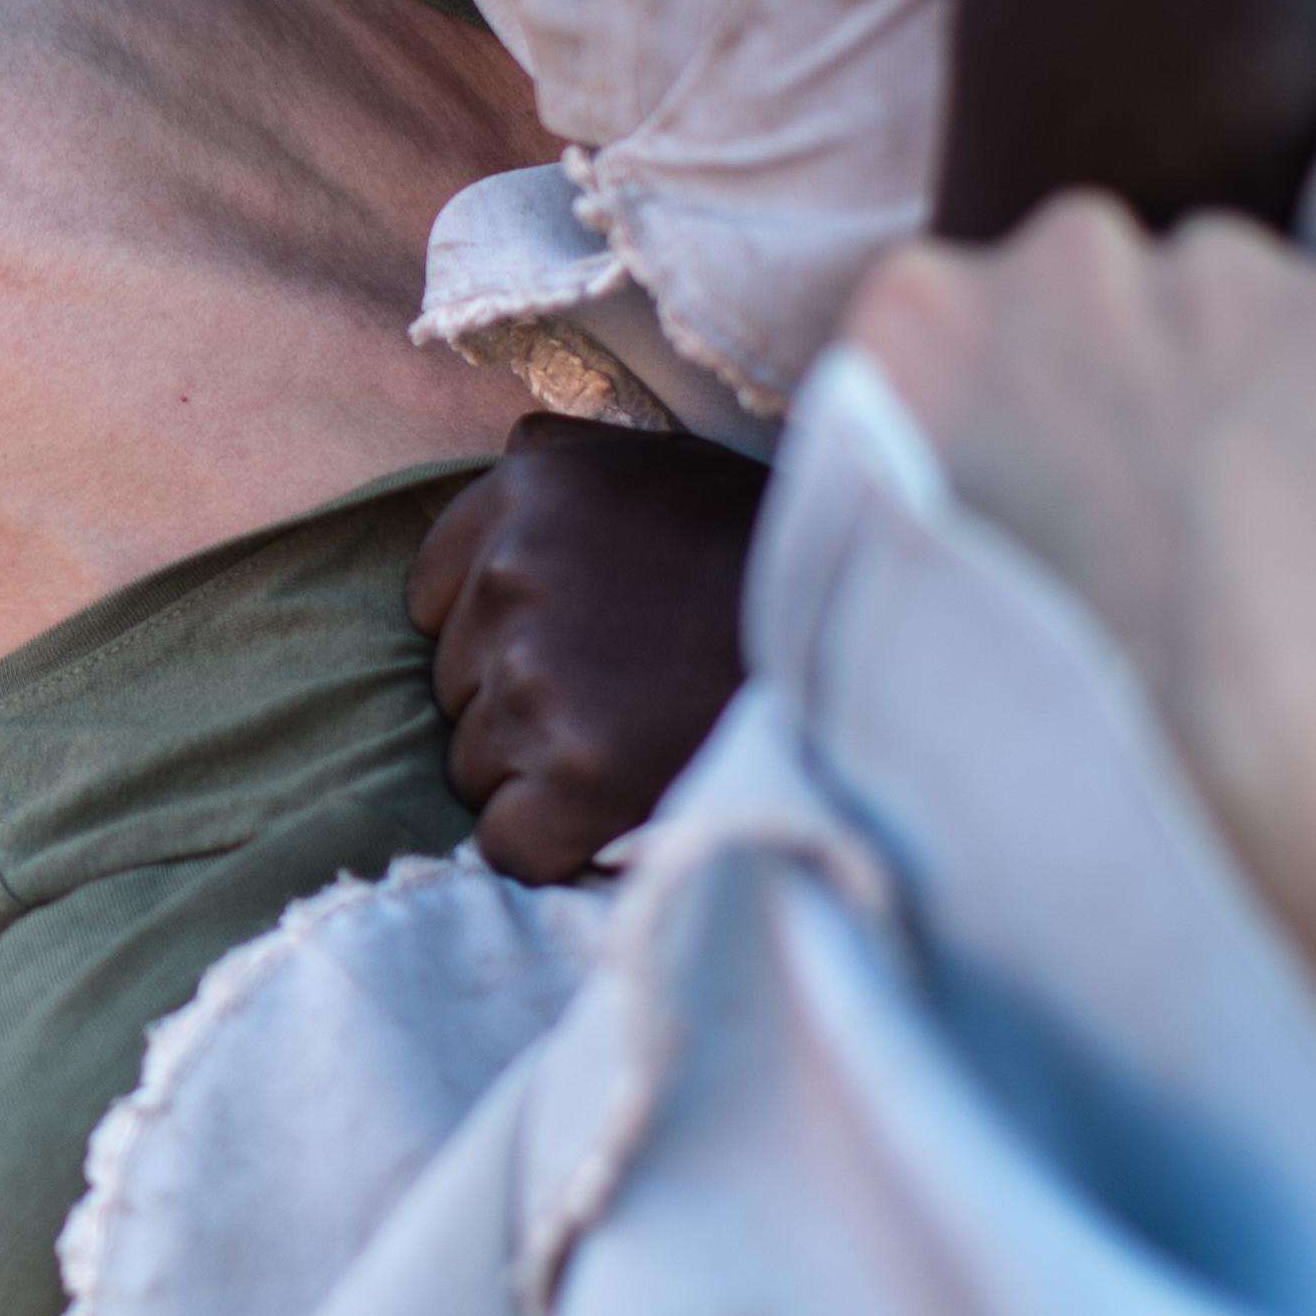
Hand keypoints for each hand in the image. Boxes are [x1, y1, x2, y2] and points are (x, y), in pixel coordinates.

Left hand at [407, 415, 764, 883]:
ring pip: (475, 764)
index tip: (571, 652)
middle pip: (454, 683)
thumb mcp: (669, 469)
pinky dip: (559, 847)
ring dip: (541, 772)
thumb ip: (569, 473)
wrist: (880, 652)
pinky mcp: (573, 772)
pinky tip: (626, 814)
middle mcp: (516, 572)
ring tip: (642, 747)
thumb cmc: (774, 564)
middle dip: (522, 702)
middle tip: (625, 701)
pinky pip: (509, 841)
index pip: (435, 595)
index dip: (496, 637)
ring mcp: (538, 675)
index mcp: (530, 487)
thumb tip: (502, 472)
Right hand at [841, 201, 1315, 1121]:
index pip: (955, 310)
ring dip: (1222, 373)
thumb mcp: (868, 556)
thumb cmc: (1022, 683)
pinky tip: (1315, 514)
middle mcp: (1059, 256)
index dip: (1004, 390)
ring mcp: (1209, 271)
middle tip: (1140, 494)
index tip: (1033, 462)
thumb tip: (911, 451)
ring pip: (1215, 299)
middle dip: (1114, 361)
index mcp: (915, 307)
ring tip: (1237, 516)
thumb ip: (888, 453)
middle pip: (1088, 281)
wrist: (1224, 735)